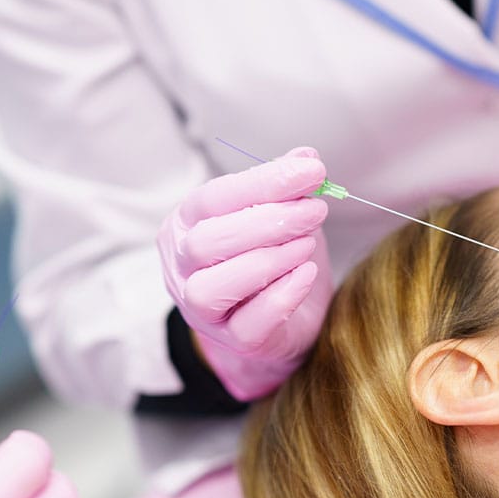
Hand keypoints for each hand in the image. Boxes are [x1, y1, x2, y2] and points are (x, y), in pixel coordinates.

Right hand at [158, 146, 333, 400]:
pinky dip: (281, 295)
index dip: (263, 182)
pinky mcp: (232, 341)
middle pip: (206, 241)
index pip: (213, 198)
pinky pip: (247, 323)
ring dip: (268, 259)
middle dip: (267, 221)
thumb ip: (288, 187)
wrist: (285, 324)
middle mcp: (182, 268)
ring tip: (308, 243)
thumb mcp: (284, 216)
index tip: (312, 171)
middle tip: (316, 210)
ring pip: (213, 286)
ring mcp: (201, 311)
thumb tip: (306, 156)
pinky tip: (307, 274)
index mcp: (186, 225)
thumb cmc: (277, 261)